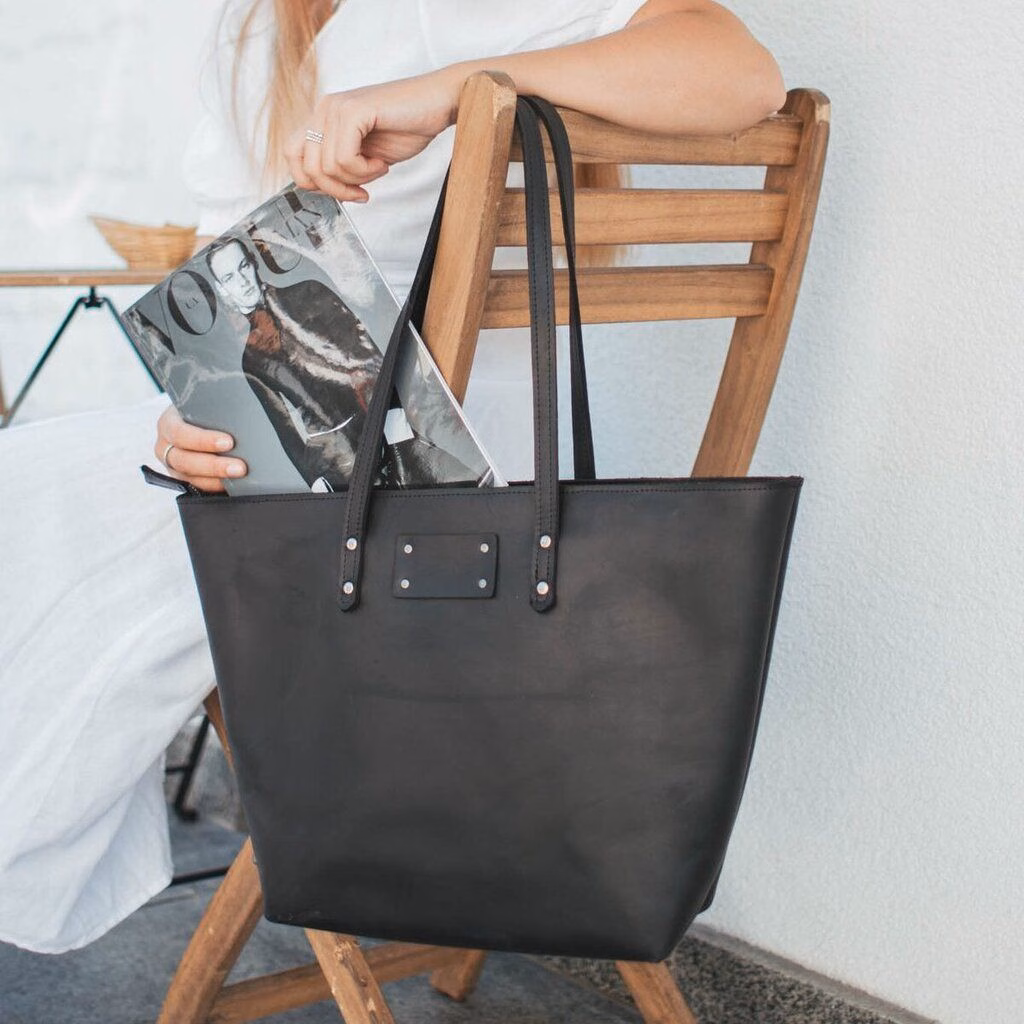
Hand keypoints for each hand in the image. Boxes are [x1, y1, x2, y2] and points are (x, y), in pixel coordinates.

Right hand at [155, 406, 246, 492]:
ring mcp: (173, 465)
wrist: (201, 420)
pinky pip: (197, 487)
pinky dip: (215, 487)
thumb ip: (219, 407)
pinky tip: (233, 485)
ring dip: (216, 479)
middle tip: (240, 467)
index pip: (180, 433)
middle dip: (214, 465)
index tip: (229, 442)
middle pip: (184, 461)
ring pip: (190, 477)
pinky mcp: (183, 479)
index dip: (203, 440)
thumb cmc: (206, 409)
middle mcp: (165, 446)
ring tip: (240, 477)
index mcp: (168, 423)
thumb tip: (248, 410)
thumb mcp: (206, 403)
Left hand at [284, 68, 462, 201]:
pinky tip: (382, 162)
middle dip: (336, 190)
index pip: (294, 157)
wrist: (437, 104)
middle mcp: (324, 109)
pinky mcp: (352, 110)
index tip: (345, 191)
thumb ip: (339, 165)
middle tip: (362, 191)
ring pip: (327, 168)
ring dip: (357, 179)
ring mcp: (336, 107)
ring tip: (378, 168)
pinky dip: (365, 171)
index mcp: (324, 118)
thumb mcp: (365, 154)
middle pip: (307, 168)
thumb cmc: (407, 127)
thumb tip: (322, 187)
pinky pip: (344, 159)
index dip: (317, 184)